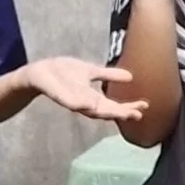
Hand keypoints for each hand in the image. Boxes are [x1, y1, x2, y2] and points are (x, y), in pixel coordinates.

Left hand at [23, 56, 148, 121]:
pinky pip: (70, 101)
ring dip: (105, 112)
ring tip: (122, 112)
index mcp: (92, 98)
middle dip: (122, 113)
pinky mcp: (58, 94)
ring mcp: (71, 99)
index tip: (145, 106)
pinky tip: (91, 104)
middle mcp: (84, 102)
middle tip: (138, 114)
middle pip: (106, 111)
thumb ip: (109, 75)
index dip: (129, 107)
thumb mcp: (90, 71)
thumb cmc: (63, 72)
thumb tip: (130, 77)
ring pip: (90, 110)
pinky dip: (80, 104)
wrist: (40, 72)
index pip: (113, 106)